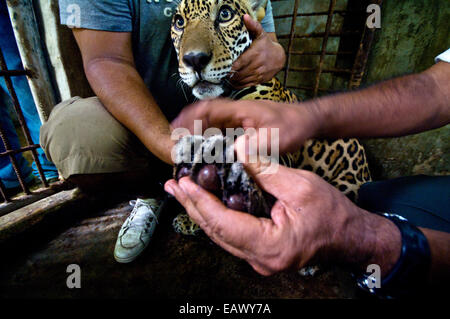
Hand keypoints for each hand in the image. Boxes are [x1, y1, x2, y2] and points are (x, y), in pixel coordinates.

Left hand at [165, 137, 400, 275]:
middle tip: (174, 185)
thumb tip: (237, 151)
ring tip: (181, 192)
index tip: (184, 183)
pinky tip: (205, 204)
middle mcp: (260, 259)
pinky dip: (216, 217)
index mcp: (270, 246)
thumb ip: (266, 171)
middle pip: (216, 232)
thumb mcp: (301, 186)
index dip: (201, 202)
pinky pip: (231, 236)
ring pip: (221, 235)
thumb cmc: (333, 213)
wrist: (352, 237)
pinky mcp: (261, 253)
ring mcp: (260, 259)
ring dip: (200, 211)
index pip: (224, 223)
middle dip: (193, 206)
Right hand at [172, 98, 319, 153]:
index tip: (176, 130)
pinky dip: (207, 140)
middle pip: (203, 116)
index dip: (190, 119)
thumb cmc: (293, 126)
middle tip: (172, 143)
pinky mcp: (240, 128)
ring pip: (209, 124)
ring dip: (195, 134)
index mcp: (239, 110)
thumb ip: (257, 144)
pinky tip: (202, 153)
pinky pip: (218, 132)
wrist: (305, 121)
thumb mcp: (277, 137)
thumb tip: (235, 150)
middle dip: (186, 127)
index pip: (208, 110)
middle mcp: (234, 113)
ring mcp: (237, 120)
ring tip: (182, 150)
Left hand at [229, 14, 285, 88]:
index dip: (229, 67)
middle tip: (220, 73)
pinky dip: (238, 85)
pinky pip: (246, 85)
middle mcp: (257, 65)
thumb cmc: (266, 45)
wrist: (279, 57)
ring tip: (225, 77)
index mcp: (255, 54)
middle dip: (229, 75)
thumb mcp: (260, 34)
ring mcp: (258, 74)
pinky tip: (232, 82)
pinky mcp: (259, 80)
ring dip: (232, 80)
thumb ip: (253, 26)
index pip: (239, 63)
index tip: (222, 67)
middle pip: (239, 73)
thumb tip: (245, 17)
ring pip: (242, 80)